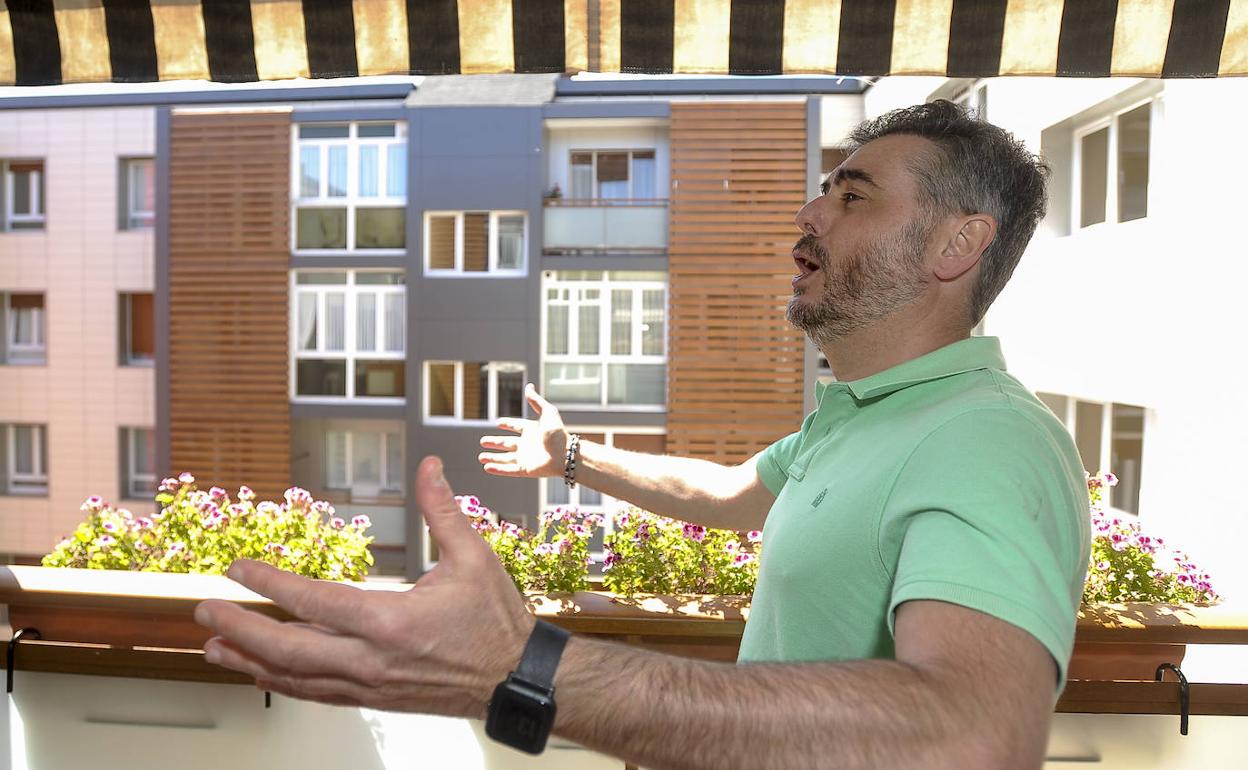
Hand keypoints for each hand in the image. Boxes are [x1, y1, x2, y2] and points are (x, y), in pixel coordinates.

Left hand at [193, 456, 534, 717]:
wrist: (516, 679)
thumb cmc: (496, 621)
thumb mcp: (473, 557)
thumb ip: (442, 510)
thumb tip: (429, 466)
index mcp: (391, 621)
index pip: (313, 602)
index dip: (269, 583)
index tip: (238, 570)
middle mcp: (372, 660)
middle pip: (287, 649)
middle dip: (239, 630)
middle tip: (204, 613)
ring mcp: (370, 684)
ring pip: (295, 679)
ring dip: (249, 663)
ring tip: (214, 650)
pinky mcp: (375, 698)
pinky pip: (317, 694)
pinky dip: (282, 683)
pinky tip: (262, 675)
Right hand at [478, 383, 568, 478]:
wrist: (565, 454)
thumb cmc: (558, 433)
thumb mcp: (548, 412)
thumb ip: (536, 400)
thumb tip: (529, 385)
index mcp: (532, 430)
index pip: (517, 426)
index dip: (508, 424)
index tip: (499, 422)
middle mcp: (528, 444)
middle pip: (507, 443)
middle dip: (495, 443)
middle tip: (482, 441)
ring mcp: (526, 458)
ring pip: (505, 458)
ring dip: (493, 458)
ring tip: (480, 457)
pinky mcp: (525, 469)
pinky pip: (508, 470)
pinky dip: (497, 469)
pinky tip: (486, 468)